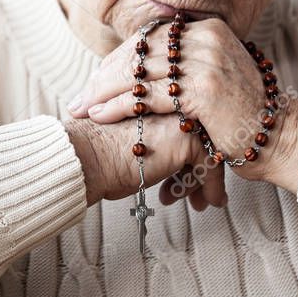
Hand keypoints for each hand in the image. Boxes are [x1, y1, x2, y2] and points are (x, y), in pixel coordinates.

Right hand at [65, 113, 226, 209]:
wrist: (86, 156)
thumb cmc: (93, 148)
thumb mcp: (119, 132)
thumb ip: (138, 131)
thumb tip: (146, 152)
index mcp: (152, 95)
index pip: (179, 121)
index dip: (179, 150)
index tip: (176, 174)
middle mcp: (170, 100)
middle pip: (196, 133)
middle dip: (194, 165)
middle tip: (190, 190)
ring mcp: (180, 116)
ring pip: (207, 147)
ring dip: (203, 177)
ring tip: (197, 201)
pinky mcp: (187, 138)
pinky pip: (211, 164)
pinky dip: (211, 186)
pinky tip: (207, 201)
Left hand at [68, 17, 297, 187]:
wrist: (280, 139)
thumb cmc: (241, 114)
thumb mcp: (214, 75)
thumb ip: (183, 64)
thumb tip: (139, 64)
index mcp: (208, 29)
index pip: (149, 39)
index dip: (118, 60)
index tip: (95, 79)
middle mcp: (207, 38)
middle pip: (139, 54)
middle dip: (105, 77)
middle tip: (81, 96)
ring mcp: (206, 61)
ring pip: (138, 74)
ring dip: (104, 93)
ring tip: (83, 107)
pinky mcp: (202, 90)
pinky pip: (146, 96)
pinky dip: (118, 106)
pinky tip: (100, 115)